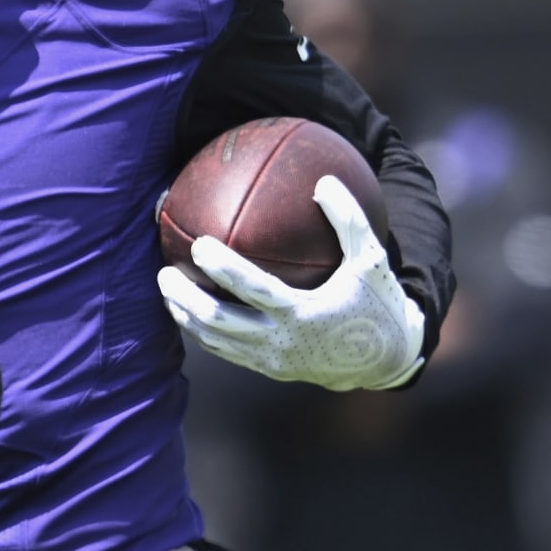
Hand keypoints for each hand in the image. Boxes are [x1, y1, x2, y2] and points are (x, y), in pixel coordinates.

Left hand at [157, 174, 425, 390]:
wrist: (385, 361)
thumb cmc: (376, 302)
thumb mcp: (371, 260)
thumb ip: (348, 221)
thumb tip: (323, 180)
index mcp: (302, 313)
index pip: (251, 289)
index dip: (222, 268)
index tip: (199, 244)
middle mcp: (281, 341)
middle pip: (219, 321)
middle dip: (185, 298)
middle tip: (165, 270)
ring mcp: (272, 360)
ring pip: (215, 341)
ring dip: (186, 316)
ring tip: (167, 289)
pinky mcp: (269, 370)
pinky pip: (227, 351)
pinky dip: (203, 331)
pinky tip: (190, 309)